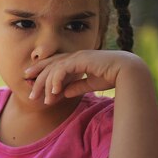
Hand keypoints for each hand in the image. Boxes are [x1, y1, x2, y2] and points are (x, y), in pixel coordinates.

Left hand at [25, 50, 139, 104]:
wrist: (128, 71)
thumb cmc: (112, 76)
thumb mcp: (89, 84)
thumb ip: (75, 87)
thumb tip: (62, 94)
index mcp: (76, 60)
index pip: (53, 65)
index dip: (40, 72)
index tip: (30, 81)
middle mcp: (74, 56)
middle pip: (49, 67)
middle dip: (38, 81)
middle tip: (32, 96)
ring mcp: (77, 57)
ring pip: (53, 70)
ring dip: (47, 86)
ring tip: (45, 100)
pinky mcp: (81, 60)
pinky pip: (62, 70)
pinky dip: (56, 80)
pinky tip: (54, 92)